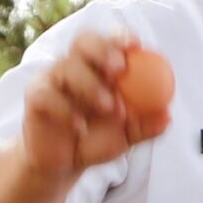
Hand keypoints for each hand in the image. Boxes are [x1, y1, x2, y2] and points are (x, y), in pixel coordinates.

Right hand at [21, 30, 169, 179]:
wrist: (65, 164)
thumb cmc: (98, 139)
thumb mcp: (127, 135)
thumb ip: (145, 125)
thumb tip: (167, 116)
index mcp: (100, 67)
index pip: (108, 40)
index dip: (120, 37)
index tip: (135, 46)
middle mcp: (75, 66)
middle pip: (84, 41)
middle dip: (103, 50)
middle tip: (120, 69)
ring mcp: (52, 79)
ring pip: (67, 67)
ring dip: (91, 86)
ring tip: (111, 110)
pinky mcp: (35, 97)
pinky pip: (47, 95)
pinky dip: (65, 110)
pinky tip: (80, 127)